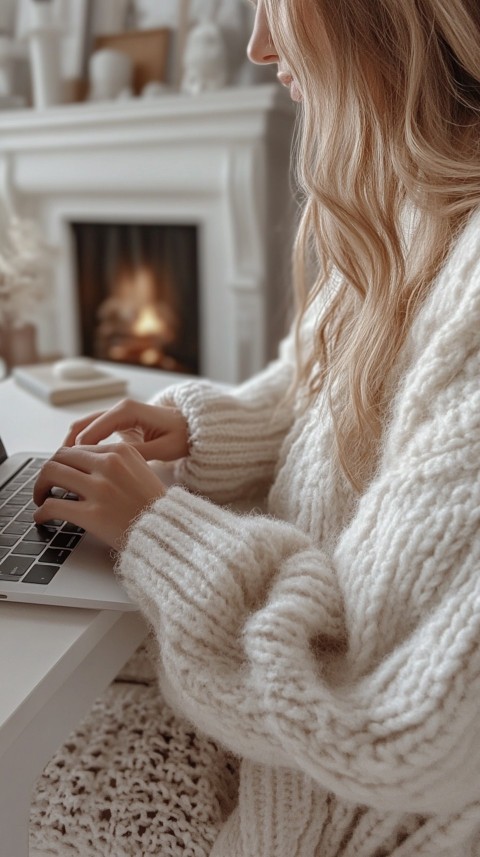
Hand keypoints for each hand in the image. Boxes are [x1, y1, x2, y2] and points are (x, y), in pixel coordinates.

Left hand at [33, 443, 165, 548]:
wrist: (168, 532)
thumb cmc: (154, 506)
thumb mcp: (139, 470)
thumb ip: (113, 463)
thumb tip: (81, 466)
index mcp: (120, 452)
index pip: (77, 449)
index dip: (63, 462)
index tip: (60, 474)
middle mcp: (108, 465)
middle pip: (60, 457)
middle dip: (47, 472)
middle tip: (45, 485)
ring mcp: (100, 489)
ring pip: (51, 475)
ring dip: (39, 488)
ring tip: (40, 499)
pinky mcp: (92, 514)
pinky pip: (53, 506)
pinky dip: (41, 512)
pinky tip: (42, 518)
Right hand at [64, 398, 188, 461]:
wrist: (192, 427)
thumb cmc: (181, 436)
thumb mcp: (163, 448)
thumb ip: (138, 454)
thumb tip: (113, 462)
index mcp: (127, 411)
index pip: (93, 429)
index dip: (80, 449)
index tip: (72, 468)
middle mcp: (119, 409)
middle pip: (83, 424)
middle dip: (69, 446)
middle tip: (61, 468)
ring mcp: (117, 414)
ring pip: (85, 427)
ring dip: (73, 445)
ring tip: (66, 467)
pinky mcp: (118, 422)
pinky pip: (94, 431)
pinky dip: (83, 444)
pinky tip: (79, 462)